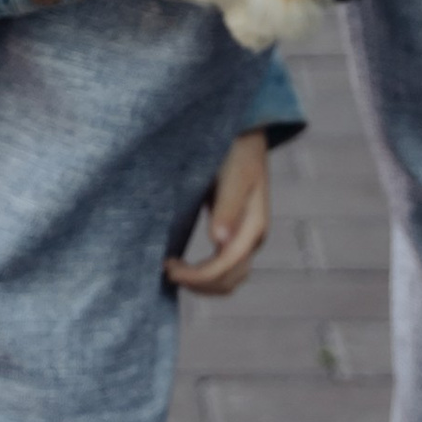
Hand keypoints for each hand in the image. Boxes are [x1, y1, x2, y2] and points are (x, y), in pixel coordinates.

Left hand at [166, 127, 271, 297]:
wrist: (245, 137)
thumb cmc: (237, 151)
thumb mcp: (233, 174)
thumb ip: (227, 206)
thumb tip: (219, 241)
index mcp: (254, 225)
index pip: (226, 265)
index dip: (197, 275)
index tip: (169, 267)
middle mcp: (252, 237)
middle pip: (229, 281)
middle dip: (198, 283)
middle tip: (167, 270)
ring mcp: (245, 239)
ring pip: (229, 280)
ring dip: (202, 284)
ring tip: (173, 270)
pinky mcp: (236, 235)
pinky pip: (224, 268)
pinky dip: (205, 275)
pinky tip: (184, 265)